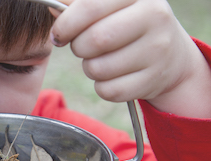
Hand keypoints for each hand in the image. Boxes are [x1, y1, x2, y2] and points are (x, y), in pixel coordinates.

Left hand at [50, 0, 210, 116]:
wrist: (172, 57)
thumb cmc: (128, 26)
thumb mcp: (111, 7)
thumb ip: (79, 5)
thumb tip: (50, 7)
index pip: (89, 7)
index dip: (65, 24)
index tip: (58, 34)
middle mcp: (154, 17)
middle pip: (93, 40)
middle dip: (78, 48)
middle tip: (83, 48)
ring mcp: (157, 50)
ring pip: (97, 68)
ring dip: (90, 68)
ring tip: (102, 60)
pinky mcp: (153, 80)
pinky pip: (107, 90)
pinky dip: (102, 87)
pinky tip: (113, 76)